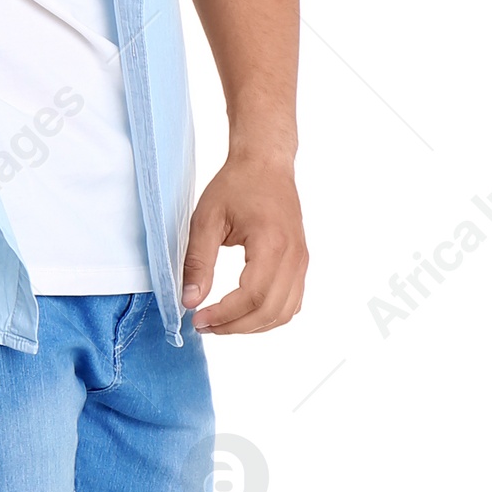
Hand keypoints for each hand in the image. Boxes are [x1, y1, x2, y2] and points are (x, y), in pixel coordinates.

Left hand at [181, 157, 306, 334]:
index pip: (252, 296)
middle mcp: (294, 256)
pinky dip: (267, 316)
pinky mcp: (300, 264)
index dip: (224, 316)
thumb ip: (198, 262)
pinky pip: (291, 303)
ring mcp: (301, 261)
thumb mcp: (206, 219)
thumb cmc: (237, 185)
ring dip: (251, 326)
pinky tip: (242, 312)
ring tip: (220, 322)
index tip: (198, 319)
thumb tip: (190, 301)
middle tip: (204, 325)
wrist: (266, 164)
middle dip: (234, 326)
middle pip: (269, 311)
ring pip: (284, 313)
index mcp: (272, 243)